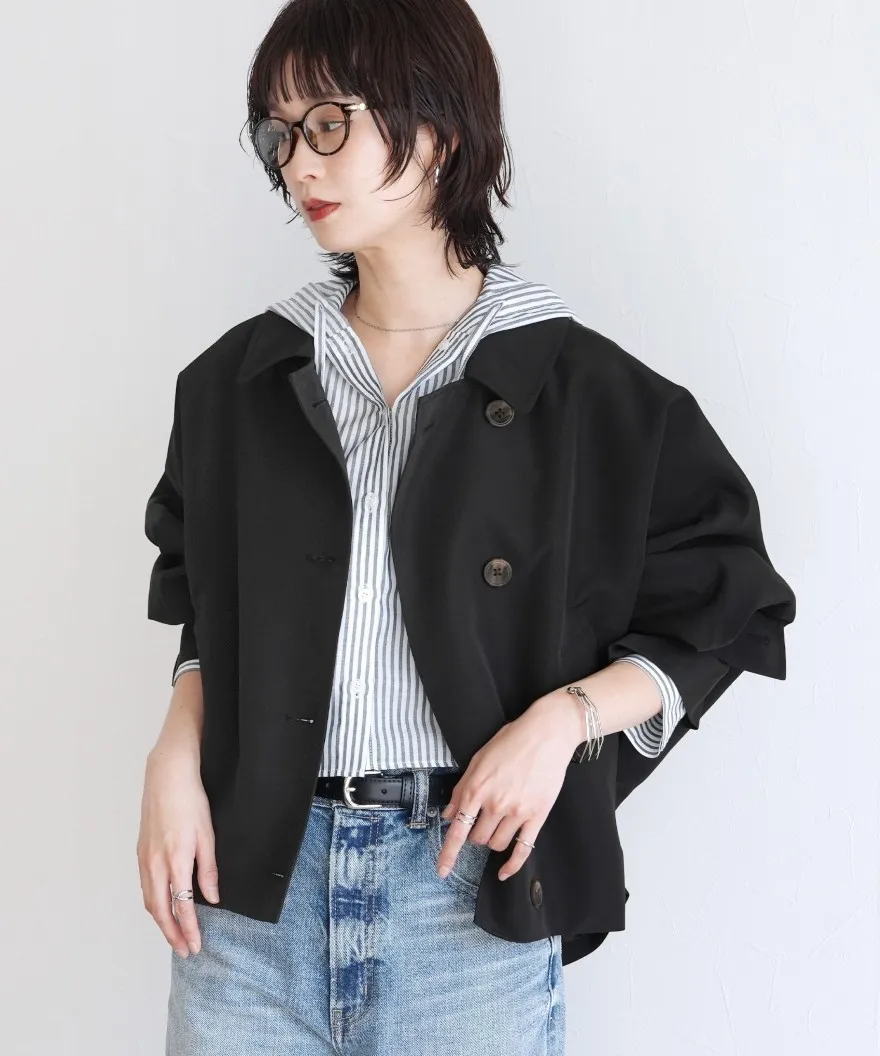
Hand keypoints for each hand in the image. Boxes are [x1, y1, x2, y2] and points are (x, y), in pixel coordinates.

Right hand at [136, 749, 218, 958]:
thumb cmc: (190, 801)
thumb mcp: (208, 834)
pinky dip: (154, 904)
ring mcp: (145, 859)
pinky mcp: (141, 852)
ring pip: (150, 901)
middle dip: (172, 934)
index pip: (182, 906)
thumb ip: (209, 869)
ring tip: (175, 936)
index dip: (188, 929)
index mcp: (176, 860)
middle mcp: (156, 864)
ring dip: (161, 922)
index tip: (196, 946)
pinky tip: (163, 908)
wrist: (167, 776)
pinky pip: (145, 887)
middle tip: (186, 950)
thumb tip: (212, 898)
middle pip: (160, 911)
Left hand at [436, 693, 581, 882]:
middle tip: (482, 820)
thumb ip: (461, 788)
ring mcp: (517, 811)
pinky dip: (512, 865)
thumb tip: (449, 814)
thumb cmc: (512, 741)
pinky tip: (504, 872)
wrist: (547, 733)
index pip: (457, 830)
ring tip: (498, 825)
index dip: (448, 854)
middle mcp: (495, 803)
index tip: (442, 871)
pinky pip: (523, 849)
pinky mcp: (537, 815)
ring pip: (497, 844)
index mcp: (477, 788)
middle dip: (476, 833)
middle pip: (478, 838)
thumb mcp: (478, 759)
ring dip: (493, 841)